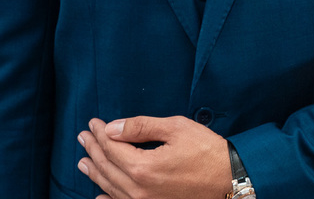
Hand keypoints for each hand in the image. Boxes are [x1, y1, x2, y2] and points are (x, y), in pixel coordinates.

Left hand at [77, 115, 229, 198]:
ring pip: (111, 188)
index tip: (94, 122)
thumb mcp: (176, 128)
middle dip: (94, 150)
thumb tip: (113, 128)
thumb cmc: (207, 151)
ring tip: (83, 161)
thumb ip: (141, 127)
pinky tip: (99, 196)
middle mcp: (139, 190)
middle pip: (108, 168)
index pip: (112, 148)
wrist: (230, 179)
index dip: (101, 133)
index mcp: (144, 168)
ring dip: (95, 172)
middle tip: (83, 136)